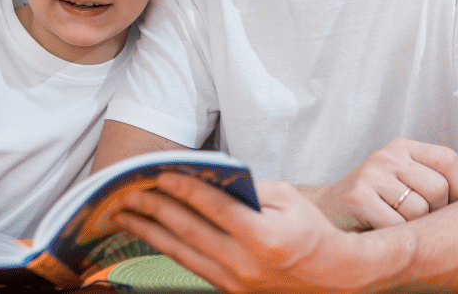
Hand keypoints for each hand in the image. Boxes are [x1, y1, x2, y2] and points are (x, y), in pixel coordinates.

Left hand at [114, 174, 359, 293]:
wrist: (332, 275)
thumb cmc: (309, 229)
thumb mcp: (286, 197)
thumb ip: (246, 188)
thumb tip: (207, 177)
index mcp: (263, 236)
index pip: (213, 208)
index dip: (184, 189)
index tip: (160, 175)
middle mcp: (245, 263)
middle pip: (189, 231)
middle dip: (155, 209)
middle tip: (129, 192)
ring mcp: (236, 283)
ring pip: (182, 254)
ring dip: (150, 232)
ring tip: (125, 215)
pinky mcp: (230, 292)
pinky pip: (191, 267)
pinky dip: (168, 248)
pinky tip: (151, 234)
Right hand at [308, 138, 457, 230]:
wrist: (326, 213)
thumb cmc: (377, 201)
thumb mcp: (411, 184)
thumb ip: (447, 184)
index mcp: (403, 147)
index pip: (448, 159)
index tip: (448, 204)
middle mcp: (387, 156)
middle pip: (439, 189)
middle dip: (435, 211)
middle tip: (415, 217)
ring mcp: (371, 175)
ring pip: (420, 210)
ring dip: (413, 227)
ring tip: (396, 223)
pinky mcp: (358, 198)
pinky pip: (398, 226)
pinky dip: (395, 235)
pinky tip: (382, 230)